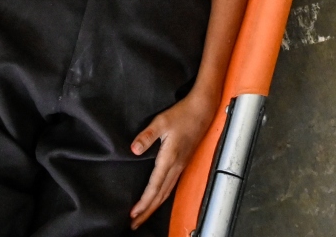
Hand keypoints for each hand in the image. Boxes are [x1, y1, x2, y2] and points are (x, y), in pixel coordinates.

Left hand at [127, 90, 217, 227]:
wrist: (202, 110)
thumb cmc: (183, 114)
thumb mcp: (161, 121)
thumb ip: (147, 136)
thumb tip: (134, 149)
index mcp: (169, 159)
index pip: (154, 187)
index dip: (143, 203)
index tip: (133, 214)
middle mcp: (176, 166)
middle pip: (160, 196)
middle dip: (147, 212)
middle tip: (134, 224)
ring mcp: (180, 166)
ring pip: (166, 193)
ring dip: (154, 206)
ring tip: (143, 216)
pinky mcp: (182, 163)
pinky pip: (170, 186)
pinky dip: (161, 197)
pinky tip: (157, 199)